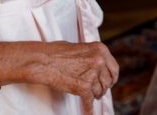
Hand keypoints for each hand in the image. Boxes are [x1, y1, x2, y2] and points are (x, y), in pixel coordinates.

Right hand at [0, 40, 117, 107]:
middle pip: (108, 82)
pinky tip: (88, 112)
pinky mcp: (83, 87)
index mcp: (100, 49)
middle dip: (102, 88)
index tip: (109, 83)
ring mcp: (92, 74)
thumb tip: (100, 67)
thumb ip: (92, 56)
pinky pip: (89, 102)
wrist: (42, 60)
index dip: (112, 78)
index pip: (114, 68)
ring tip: (88, 96)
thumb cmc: (56, 53)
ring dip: (94, 96)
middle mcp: (99, 60)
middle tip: (96, 91)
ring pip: (99, 92)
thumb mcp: (81, 48)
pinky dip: (88, 109)